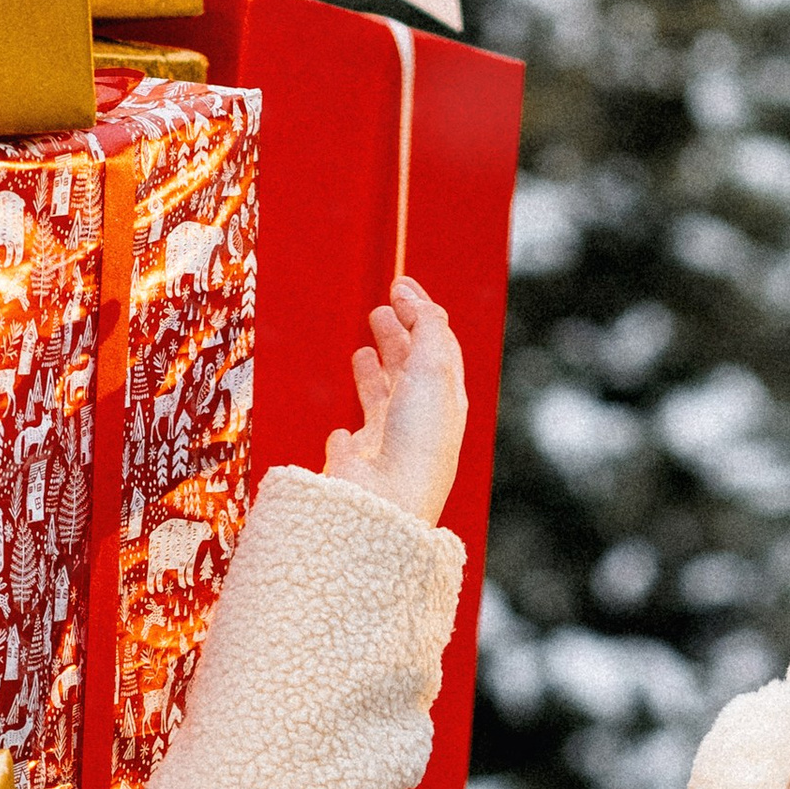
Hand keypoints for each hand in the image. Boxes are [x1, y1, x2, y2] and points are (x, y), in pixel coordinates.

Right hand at [323, 277, 467, 525]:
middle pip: (410, 371)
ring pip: (381, 402)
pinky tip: (343, 433)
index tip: (400, 283)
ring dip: (374, 375)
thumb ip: (426, 325)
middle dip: (398, 337)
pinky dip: (347, 434)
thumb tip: (410, 295)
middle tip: (382, 309)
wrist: (387, 505)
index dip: (422, 312)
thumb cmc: (416, 441)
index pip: (439, 348)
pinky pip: (352, 447)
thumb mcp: (433, 368)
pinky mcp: (355, 468)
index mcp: (446, 402)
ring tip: (365, 350)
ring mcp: (386, 447)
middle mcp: (419, 425)